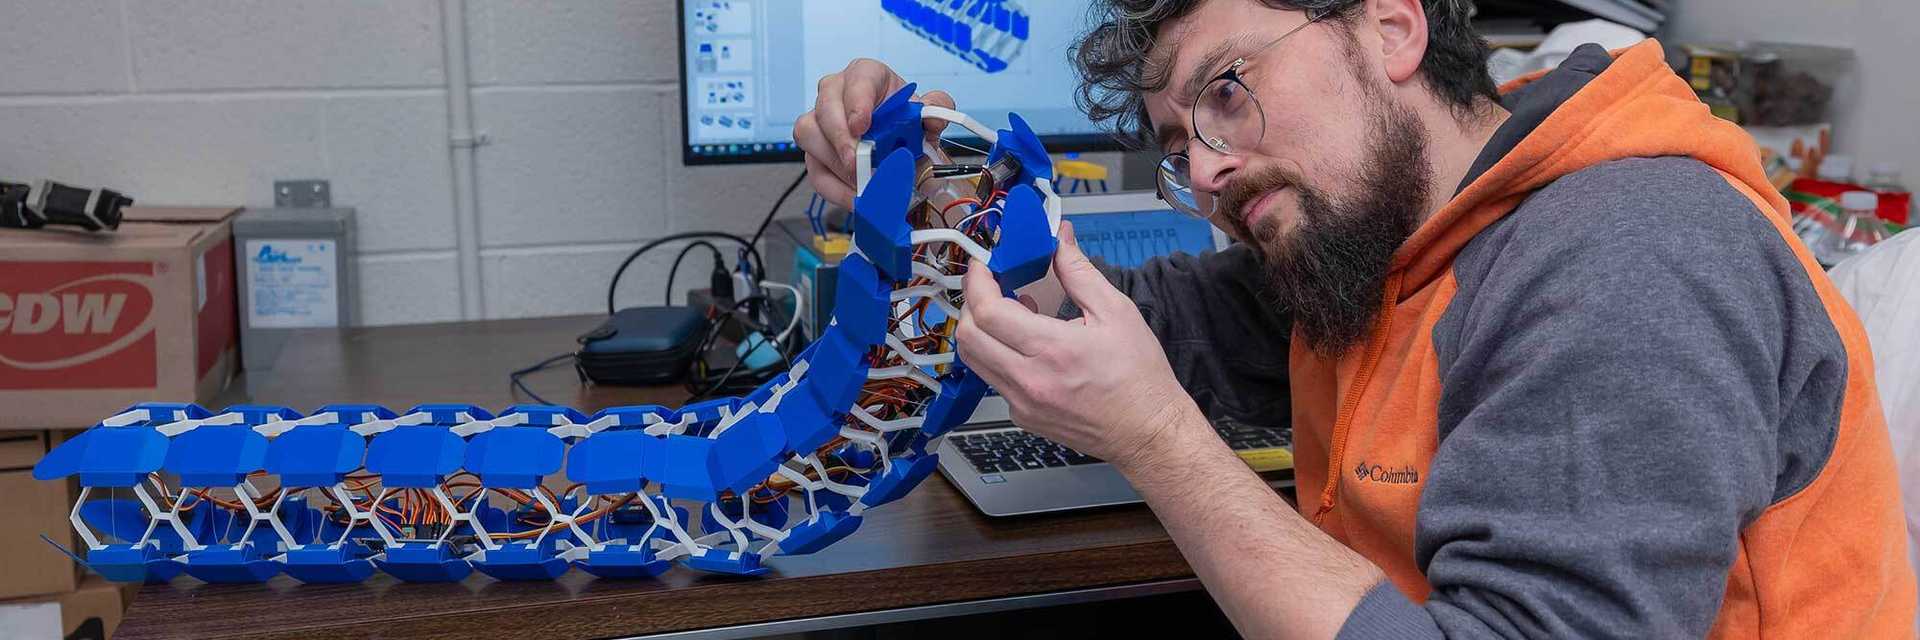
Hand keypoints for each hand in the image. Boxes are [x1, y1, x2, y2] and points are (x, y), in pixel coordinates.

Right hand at [793, 58, 954, 207]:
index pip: (856, 80)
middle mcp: (836, 92)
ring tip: (861, 183)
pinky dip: (835, 188)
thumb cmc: (905, 120)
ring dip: (835, 163)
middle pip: (825, 108)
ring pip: (809, 135)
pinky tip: (855, 197)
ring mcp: (819, 120)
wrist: (900, 142)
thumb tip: (934, 119)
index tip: (861, 125)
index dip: (856, 102)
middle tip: (856, 162)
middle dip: (840, 139)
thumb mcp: (926, 113)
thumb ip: (938, 109)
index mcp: (866, 75)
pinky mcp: (815, 149)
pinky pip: (814, 168)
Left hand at [955, 221, 1199, 466]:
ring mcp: (1022, 403)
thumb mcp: (1117, 312)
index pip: (989, 312)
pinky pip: (993, 378)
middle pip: (968, 336)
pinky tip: (1023, 342)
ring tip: (1007, 310)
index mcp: (1053, 350)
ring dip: (979, 328)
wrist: (1147, 431)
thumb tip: (1060, 240)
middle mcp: (1030, 381)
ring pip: (974, 359)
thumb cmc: (1139, 379)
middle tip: (989, 283)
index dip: (978, 281)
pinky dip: (996, 353)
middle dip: (971, 302)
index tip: (984, 265)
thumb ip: (1079, 272)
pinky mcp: (1022, 416)